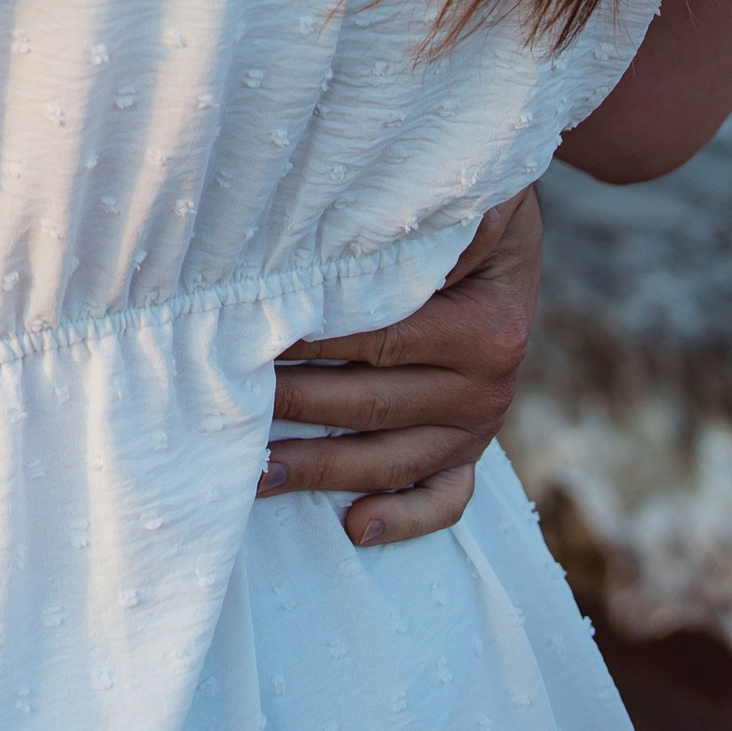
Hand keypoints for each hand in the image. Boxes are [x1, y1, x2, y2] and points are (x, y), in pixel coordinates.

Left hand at [257, 181, 541, 549]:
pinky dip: (403, 519)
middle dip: (294, 406)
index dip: (309, 342)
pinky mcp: (472, 450)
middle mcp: (487, 387)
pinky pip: (444, 498)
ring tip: (254, 472)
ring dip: (320, 469)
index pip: (378, 342)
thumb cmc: (467, 204)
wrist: (505, 219)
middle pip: (372, 406)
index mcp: (486, 330)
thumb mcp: (467, 201)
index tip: (247, 338)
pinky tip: (353, 529)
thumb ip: (420, 224)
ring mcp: (480, 426)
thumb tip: (355, 238)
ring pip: (391, 460)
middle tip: (226, 404)